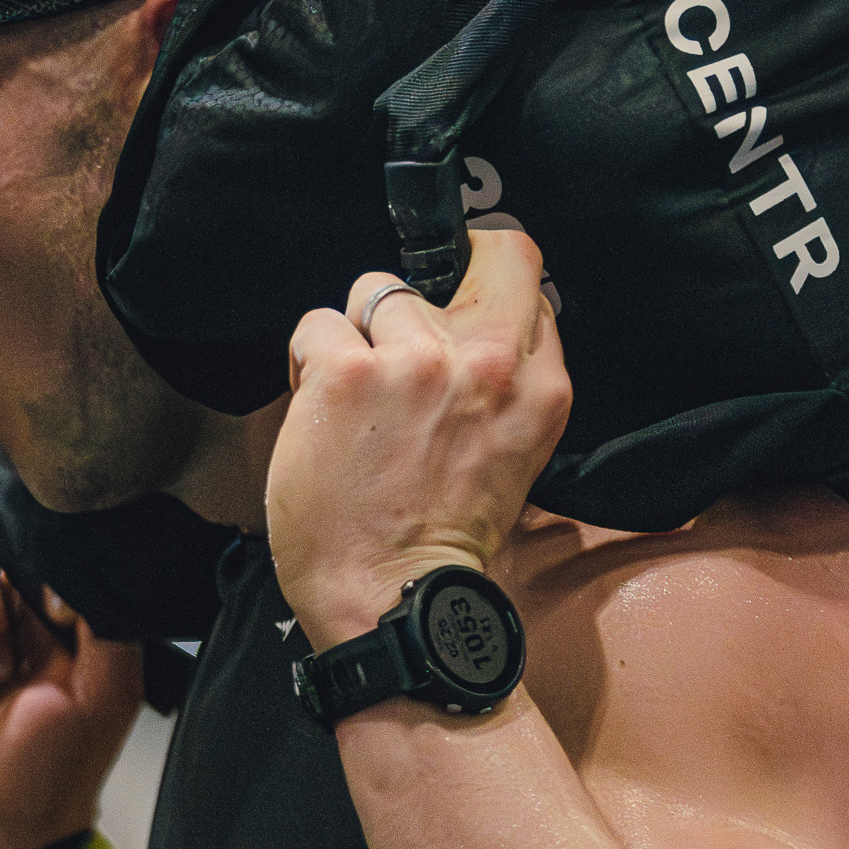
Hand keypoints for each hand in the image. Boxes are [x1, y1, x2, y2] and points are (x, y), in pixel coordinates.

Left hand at [266, 230, 570, 649]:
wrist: (391, 599)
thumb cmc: (441, 541)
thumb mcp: (513, 453)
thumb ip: (503, 385)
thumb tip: (466, 331)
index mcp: (539, 386)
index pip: (526, 274)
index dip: (485, 278)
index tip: (458, 301)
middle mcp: (487, 363)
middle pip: (482, 249)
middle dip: (437, 275)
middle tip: (402, 329)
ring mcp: (416, 362)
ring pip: (378, 287)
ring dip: (359, 332)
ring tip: (355, 393)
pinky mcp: (347, 373)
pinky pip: (317, 324)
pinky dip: (308, 361)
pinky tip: (320, 408)